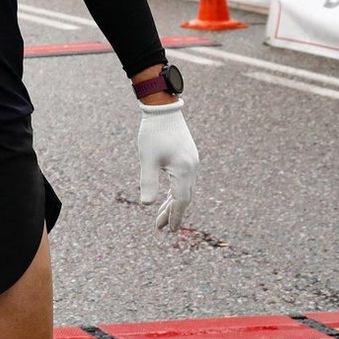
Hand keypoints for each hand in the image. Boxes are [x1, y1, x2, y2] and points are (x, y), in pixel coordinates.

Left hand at [136, 100, 197, 231]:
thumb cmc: (153, 133)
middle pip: (183, 197)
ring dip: (173, 202)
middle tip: (160, 227)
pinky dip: (175, 190)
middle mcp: (192, 168)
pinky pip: (183, 180)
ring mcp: (192, 162)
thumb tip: (146, 204)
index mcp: (184, 170)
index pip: (181, 200)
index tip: (169, 230)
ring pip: (184, 189)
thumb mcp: (147, 159)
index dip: (174, 216)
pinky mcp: (188, 156)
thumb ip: (148, 182)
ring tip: (160, 214)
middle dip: (171, 212)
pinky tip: (166, 196)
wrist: (163, 108)